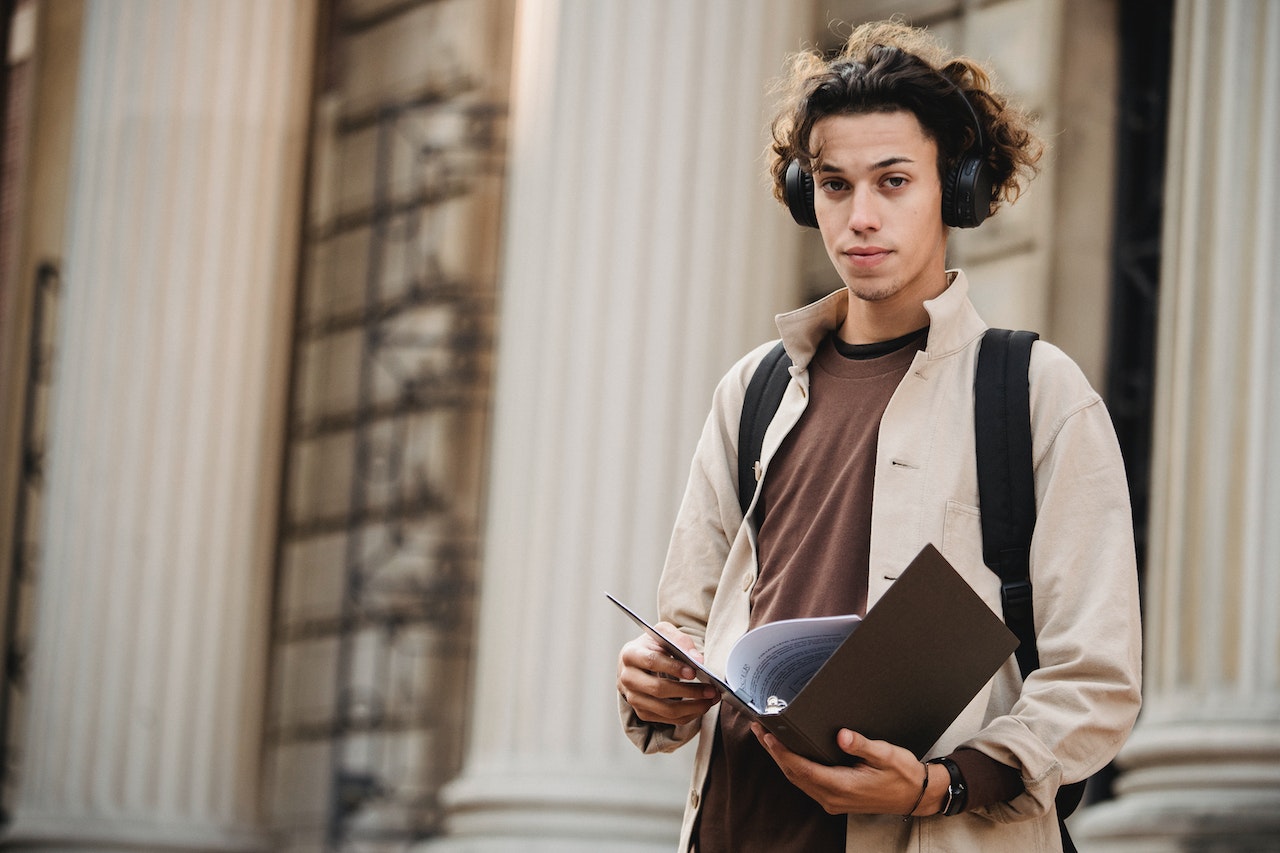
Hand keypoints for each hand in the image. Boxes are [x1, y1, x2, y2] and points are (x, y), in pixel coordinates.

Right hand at [617, 623, 719, 725]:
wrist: (639, 662)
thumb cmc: (653, 646)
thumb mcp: (664, 633)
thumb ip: (680, 640)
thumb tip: (698, 660)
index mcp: (630, 655)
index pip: (651, 662)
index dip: (673, 668)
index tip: (694, 672)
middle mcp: (628, 678)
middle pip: (658, 689)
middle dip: (688, 691)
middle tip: (711, 689)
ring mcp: (633, 699)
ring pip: (665, 709)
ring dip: (693, 707)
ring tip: (711, 698)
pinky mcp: (643, 713)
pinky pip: (669, 720)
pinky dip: (689, 715)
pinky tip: (702, 706)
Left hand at [751, 725, 943, 815]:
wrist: (916, 796)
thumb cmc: (903, 775)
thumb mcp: (886, 755)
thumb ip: (862, 745)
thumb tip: (841, 735)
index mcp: (842, 787)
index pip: (802, 768)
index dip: (782, 752)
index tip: (768, 735)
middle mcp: (832, 797)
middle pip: (794, 773)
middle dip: (774, 751)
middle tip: (758, 728)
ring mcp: (832, 800)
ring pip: (798, 779)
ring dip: (781, 758)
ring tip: (767, 737)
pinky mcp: (835, 798)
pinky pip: (806, 782)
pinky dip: (793, 765)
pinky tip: (788, 752)